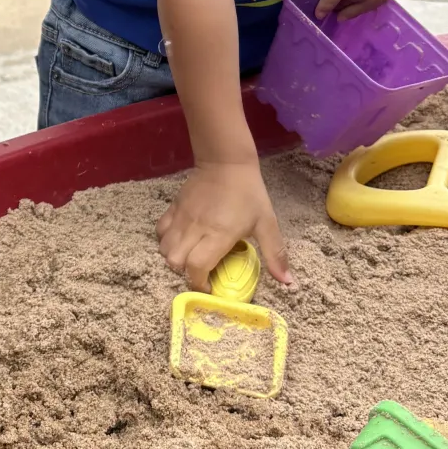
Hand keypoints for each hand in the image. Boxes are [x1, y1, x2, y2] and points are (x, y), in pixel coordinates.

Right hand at [157, 162, 289, 291]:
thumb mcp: (267, 222)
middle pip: (175, 261)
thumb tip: (287, 281)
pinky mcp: (173, 207)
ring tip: (189, 257)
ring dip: (174, 258)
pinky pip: (160, 231)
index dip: (199, 283)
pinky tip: (180, 240)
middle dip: (184, 273)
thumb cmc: (249, 193)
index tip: (209, 287)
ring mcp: (181, 217)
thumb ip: (275, 253)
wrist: (226, 161)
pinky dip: (166, 241)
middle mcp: (195, 228)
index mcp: (218, 234)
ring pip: (164, 248)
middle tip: (200, 271)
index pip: (196, 267)